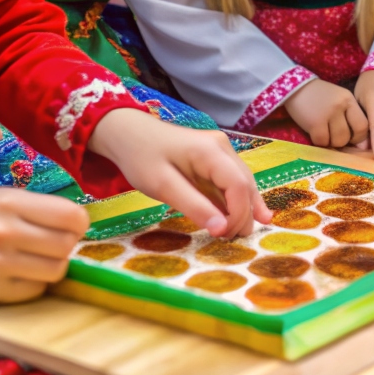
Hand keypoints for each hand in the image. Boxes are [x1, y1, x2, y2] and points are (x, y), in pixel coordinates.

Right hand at [0, 188, 89, 302]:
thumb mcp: (6, 198)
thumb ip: (41, 207)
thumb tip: (82, 223)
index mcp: (10, 203)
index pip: (70, 216)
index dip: (79, 222)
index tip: (73, 225)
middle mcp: (3, 233)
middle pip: (65, 245)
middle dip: (67, 243)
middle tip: (53, 241)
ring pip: (55, 270)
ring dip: (53, 264)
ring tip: (37, 257)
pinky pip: (35, 290)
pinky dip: (35, 282)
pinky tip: (20, 272)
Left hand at [88, 108, 270, 237]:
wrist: (128, 133)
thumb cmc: (142, 157)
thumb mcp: (163, 186)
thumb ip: (194, 207)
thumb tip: (222, 229)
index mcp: (211, 151)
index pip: (239, 186)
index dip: (237, 214)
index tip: (224, 236)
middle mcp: (222, 148)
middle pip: (245, 184)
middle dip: (243, 214)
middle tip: (232, 241)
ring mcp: (220, 152)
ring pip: (241, 184)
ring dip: (242, 209)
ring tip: (240, 235)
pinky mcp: (214, 159)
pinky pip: (230, 182)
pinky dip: (234, 201)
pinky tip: (243, 218)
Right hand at [285, 79, 368, 148]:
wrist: (296, 87)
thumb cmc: (319, 96)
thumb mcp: (338, 100)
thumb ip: (350, 118)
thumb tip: (361, 146)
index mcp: (349, 99)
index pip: (363, 125)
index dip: (358, 137)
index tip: (350, 138)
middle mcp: (340, 106)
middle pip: (350, 136)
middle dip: (343, 141)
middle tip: (334, 135)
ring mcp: (327, 113)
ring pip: (337, 141)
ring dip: (331, 142)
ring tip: (324, 133)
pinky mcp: (314, 122)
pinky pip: (322, 141)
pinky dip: (319, 141)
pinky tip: (315, 133)